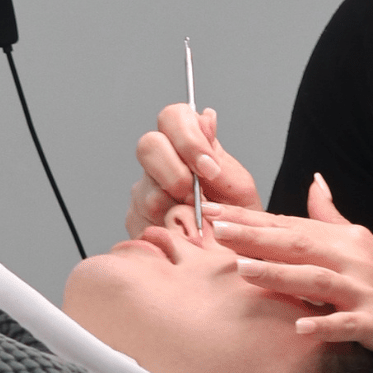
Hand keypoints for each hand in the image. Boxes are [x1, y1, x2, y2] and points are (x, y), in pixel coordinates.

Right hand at [126, 103, 260, 238]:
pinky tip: (187, 237)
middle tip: (199, 199)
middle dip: (177, 174)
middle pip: (149, 146)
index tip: (210, 169)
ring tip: (199, 224)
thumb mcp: (237, 187)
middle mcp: (159, 163)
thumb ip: (218, 156)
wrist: (233, 256)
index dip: (188, 140)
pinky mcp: (135, 221)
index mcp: (185, 145)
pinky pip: (145, 223)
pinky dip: (171, 233)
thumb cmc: (237, 218)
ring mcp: (142, 191)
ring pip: (148, 192)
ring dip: (178, 211)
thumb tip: (206, 116)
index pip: (172, 117)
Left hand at [208, 174, 372, 372]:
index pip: (291, 225)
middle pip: (298, 244)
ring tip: (243, 270)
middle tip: (215, 228)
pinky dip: (325, 325)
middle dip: (254, 235)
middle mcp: (355, 260)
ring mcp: (367, 292)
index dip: (251, 217)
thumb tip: (313, 182)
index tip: (213, 209)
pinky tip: (300, 327)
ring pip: (317, 280)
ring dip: (280, 274)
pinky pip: (349, 323)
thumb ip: (333, 218)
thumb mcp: (367, 245)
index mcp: (347, 240)